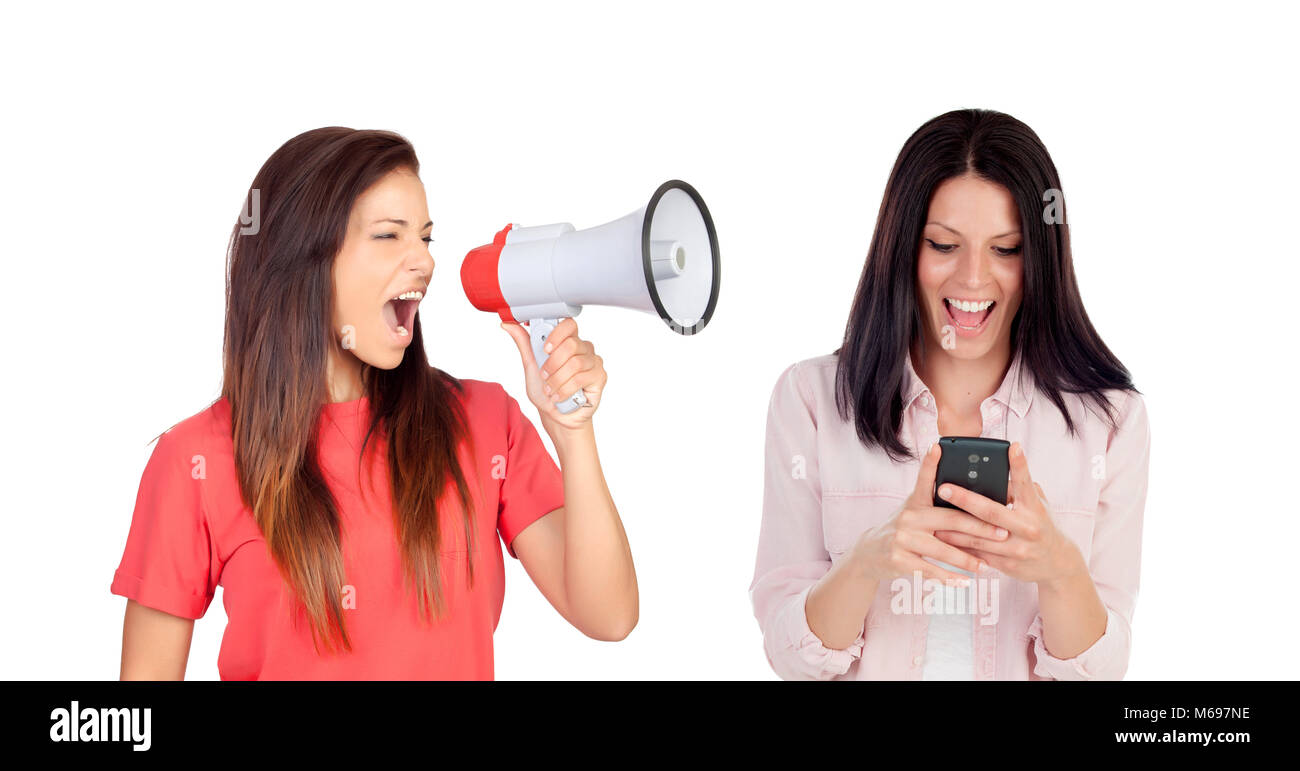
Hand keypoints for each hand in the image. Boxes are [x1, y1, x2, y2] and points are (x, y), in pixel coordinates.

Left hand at [500, 318, 605, 430]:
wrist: (555, 415)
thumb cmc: (546, 390)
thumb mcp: (531, 365)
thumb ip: (524, 343)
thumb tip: (507, 324)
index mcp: (568, 340)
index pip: (569, 324)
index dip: (556, 335)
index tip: (545, 349)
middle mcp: (584, 348)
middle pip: (571, 344)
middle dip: (552, 364)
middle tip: (545, 375)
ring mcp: (593, 361)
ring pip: (575, 363)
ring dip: (557, 379)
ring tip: (550, 389)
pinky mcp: (600, 377)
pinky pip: (581, 378)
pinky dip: (564, 390)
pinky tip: (559, 397)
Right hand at [852, 443, 1010, 585]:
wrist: (870, 552)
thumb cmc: (903, 529)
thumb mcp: (913, 511)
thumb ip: (935, 503)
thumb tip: (972, 497)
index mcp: (915, 502)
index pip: (924, 479)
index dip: (930, 463)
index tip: (937, 447)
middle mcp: (908, 517)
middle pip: (950, 520)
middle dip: (980, 527)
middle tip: (1002, 533)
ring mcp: (902, 539)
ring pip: (943, 549)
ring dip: (968, 559)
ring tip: (986, 566)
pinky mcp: (899, 560)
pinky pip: (930, 569)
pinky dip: (949, 577)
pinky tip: (964, 581)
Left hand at [932, 442, 1084, 584]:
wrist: (1058, 564)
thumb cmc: (1042, 525)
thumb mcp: (1038, 505)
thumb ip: (1019, 490)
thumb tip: (993, 474)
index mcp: (1035, 507)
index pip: (1026, 482)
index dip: (1020, 464)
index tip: (1013, 447)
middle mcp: (1028, 527)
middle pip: (992, 512)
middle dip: (965, 500)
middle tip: (943, 488)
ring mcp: (1018, 548)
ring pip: (979, 537)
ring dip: (953, 527)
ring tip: (933, 517)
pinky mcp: (1008, 564)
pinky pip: (978, 554)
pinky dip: (960, 547)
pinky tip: (943, 540)